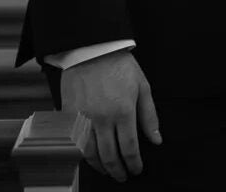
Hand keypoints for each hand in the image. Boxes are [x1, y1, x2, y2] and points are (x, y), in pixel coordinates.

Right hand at [60, 49, 161, 181]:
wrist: (92, 50)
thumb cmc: (119, 65)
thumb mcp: (142, 86)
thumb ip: (149, 115)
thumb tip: (156, 140)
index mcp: (123, 111)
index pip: (129, 148)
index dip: (134, 163)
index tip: (137, 170)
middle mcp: (102, 118)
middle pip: (109, 156)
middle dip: (118, 170)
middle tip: (123, 176)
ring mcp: (83, 118)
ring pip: (90, 154)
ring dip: (100, 167)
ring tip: (108, 171)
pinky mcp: (68, 116)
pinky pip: (75, 143)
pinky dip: (83, 155)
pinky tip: (91, 157)